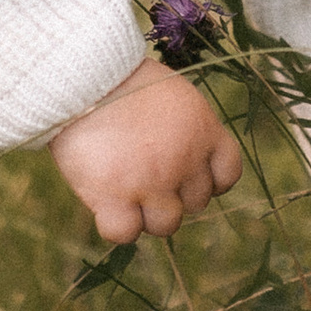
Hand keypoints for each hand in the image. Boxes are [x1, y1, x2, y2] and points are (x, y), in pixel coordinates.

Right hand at [50, 57, 241, 246]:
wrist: (83, 76)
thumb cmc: (123, 80)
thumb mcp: (173, 95)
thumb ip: (186, 131)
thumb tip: (183, 162)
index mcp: (204, 131)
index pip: (227, 175)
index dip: (207, 179)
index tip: (186, 173)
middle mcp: (185, 161)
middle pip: (195, 203)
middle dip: (173, 193)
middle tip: (143, 171)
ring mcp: (151, 183)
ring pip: (165, 225)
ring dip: (146, 213)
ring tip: (123, 187)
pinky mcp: (114, 197)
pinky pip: (125, 234)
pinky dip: (116, 226)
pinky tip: (106, 204)